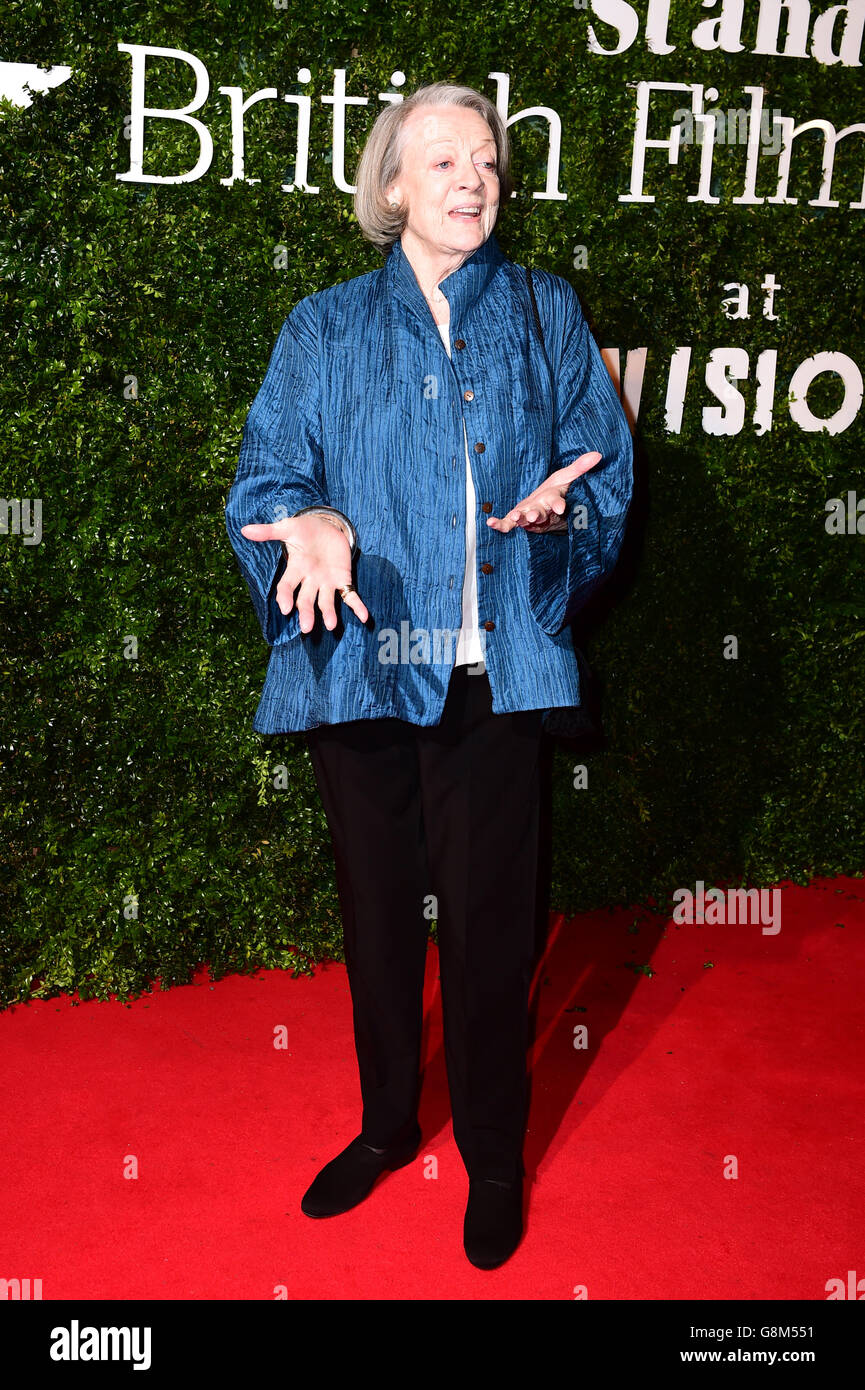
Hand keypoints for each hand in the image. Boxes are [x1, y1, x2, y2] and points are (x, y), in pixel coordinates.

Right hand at [240, 514, 368, 633]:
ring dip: (329, 614)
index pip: (287, 587)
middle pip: (306, 600)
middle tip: (307, 628)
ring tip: (331, 625)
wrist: (327, 526)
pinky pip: (350, 596)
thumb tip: (245, 530)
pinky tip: (365, 617)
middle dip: (306, 613)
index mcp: (295, 570)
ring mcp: (327, 582)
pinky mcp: (343, 580)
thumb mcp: (288, 527)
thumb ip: (269, 532)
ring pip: (327, 602)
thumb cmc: (305, 530)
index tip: (286, 609)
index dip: (286, 597)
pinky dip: (358, 607)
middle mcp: (310, 580)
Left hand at [485, 452, 602, 532]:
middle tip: (531, 516)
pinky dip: (500, 525)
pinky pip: (508, 525)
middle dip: (535, 515)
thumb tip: (598, 454)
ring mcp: (529, 517)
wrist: (545, 508)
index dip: (559, 505)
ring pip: (525, 520)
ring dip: (519, 519)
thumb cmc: (556, 490)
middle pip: (539, 514)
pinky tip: (490, 522)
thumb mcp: (567, 476)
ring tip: (514, 517)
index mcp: (553, 500)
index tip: (560, 508)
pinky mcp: (517, 520)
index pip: (557, 502)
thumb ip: (580, 467)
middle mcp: (541, 511)